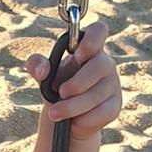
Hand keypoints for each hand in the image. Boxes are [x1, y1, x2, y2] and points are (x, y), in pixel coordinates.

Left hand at [26, 21, 121, 140]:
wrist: (66, 118)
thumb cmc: (57, 88)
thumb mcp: (43, 75)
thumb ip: (36, 65)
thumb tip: (42, 70)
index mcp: (88, 49)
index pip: (99, 30)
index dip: (92, 39)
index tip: (76, 55)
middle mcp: (105, 64)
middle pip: (100, 66)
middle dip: (78, 82)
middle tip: (61, 92)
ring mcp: (113, 85)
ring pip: (97, 94)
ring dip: (73, 106)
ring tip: (55, 113)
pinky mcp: (114, 106)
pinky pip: (102, 112)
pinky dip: (84, 118)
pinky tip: (74, 121)